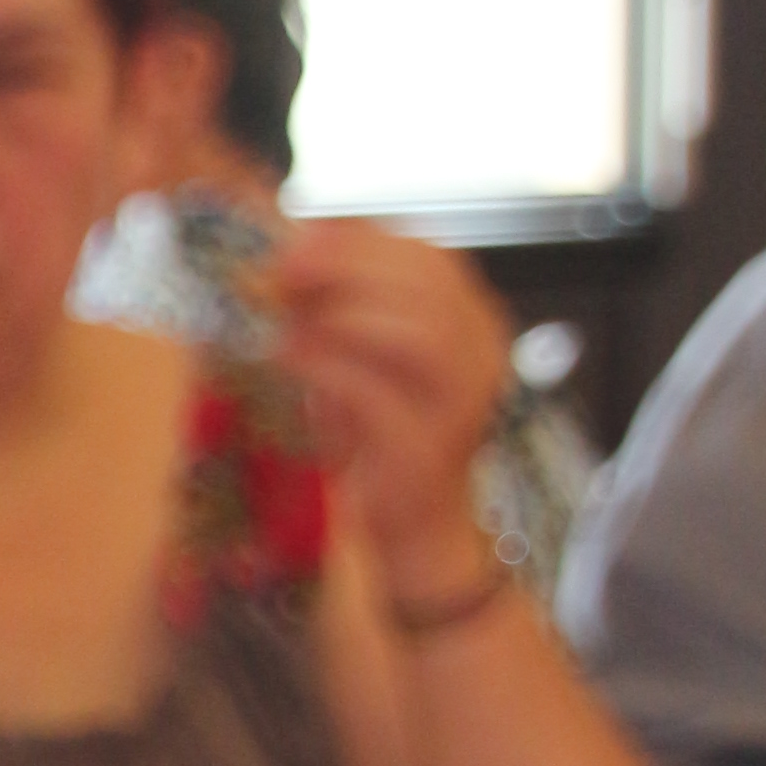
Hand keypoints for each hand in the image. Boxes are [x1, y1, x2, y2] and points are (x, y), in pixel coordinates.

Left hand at [263, 220, 510, 585]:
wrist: (414, 525)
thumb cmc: (382, 433)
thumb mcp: (363, 355)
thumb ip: (342, 302)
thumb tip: (296, 244)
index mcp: (475, 323)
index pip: (429, 257)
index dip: (361, 242)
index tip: (296, 241)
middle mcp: (483, 357)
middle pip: (424, 285)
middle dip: (344, 269)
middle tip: (282, 273)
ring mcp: (462, 404)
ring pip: (416, 332)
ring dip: (341, 316)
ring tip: (290, 319)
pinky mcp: (426, 450)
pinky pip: (375, 394)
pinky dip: (323, 367)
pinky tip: (287, 357)